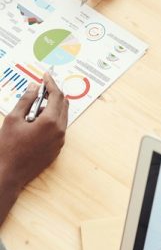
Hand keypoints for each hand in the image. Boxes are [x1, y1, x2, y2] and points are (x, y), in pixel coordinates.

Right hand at [0, 74, 67, 221]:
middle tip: (41, 89)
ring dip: (51, 108)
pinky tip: (35, 123)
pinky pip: (59, 129)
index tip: (46, 75)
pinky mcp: (57, 150)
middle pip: (63, 104)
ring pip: (62, 117)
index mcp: (50, 122)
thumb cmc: (8, 148)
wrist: (8, 174)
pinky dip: (51, 121)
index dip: (51, 83)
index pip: (56, 95)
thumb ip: (26, 100)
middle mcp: (59, 131)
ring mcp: (59, 142)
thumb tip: (34, 86)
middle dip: (53, 94)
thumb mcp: (13, 119)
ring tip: (33, 110)